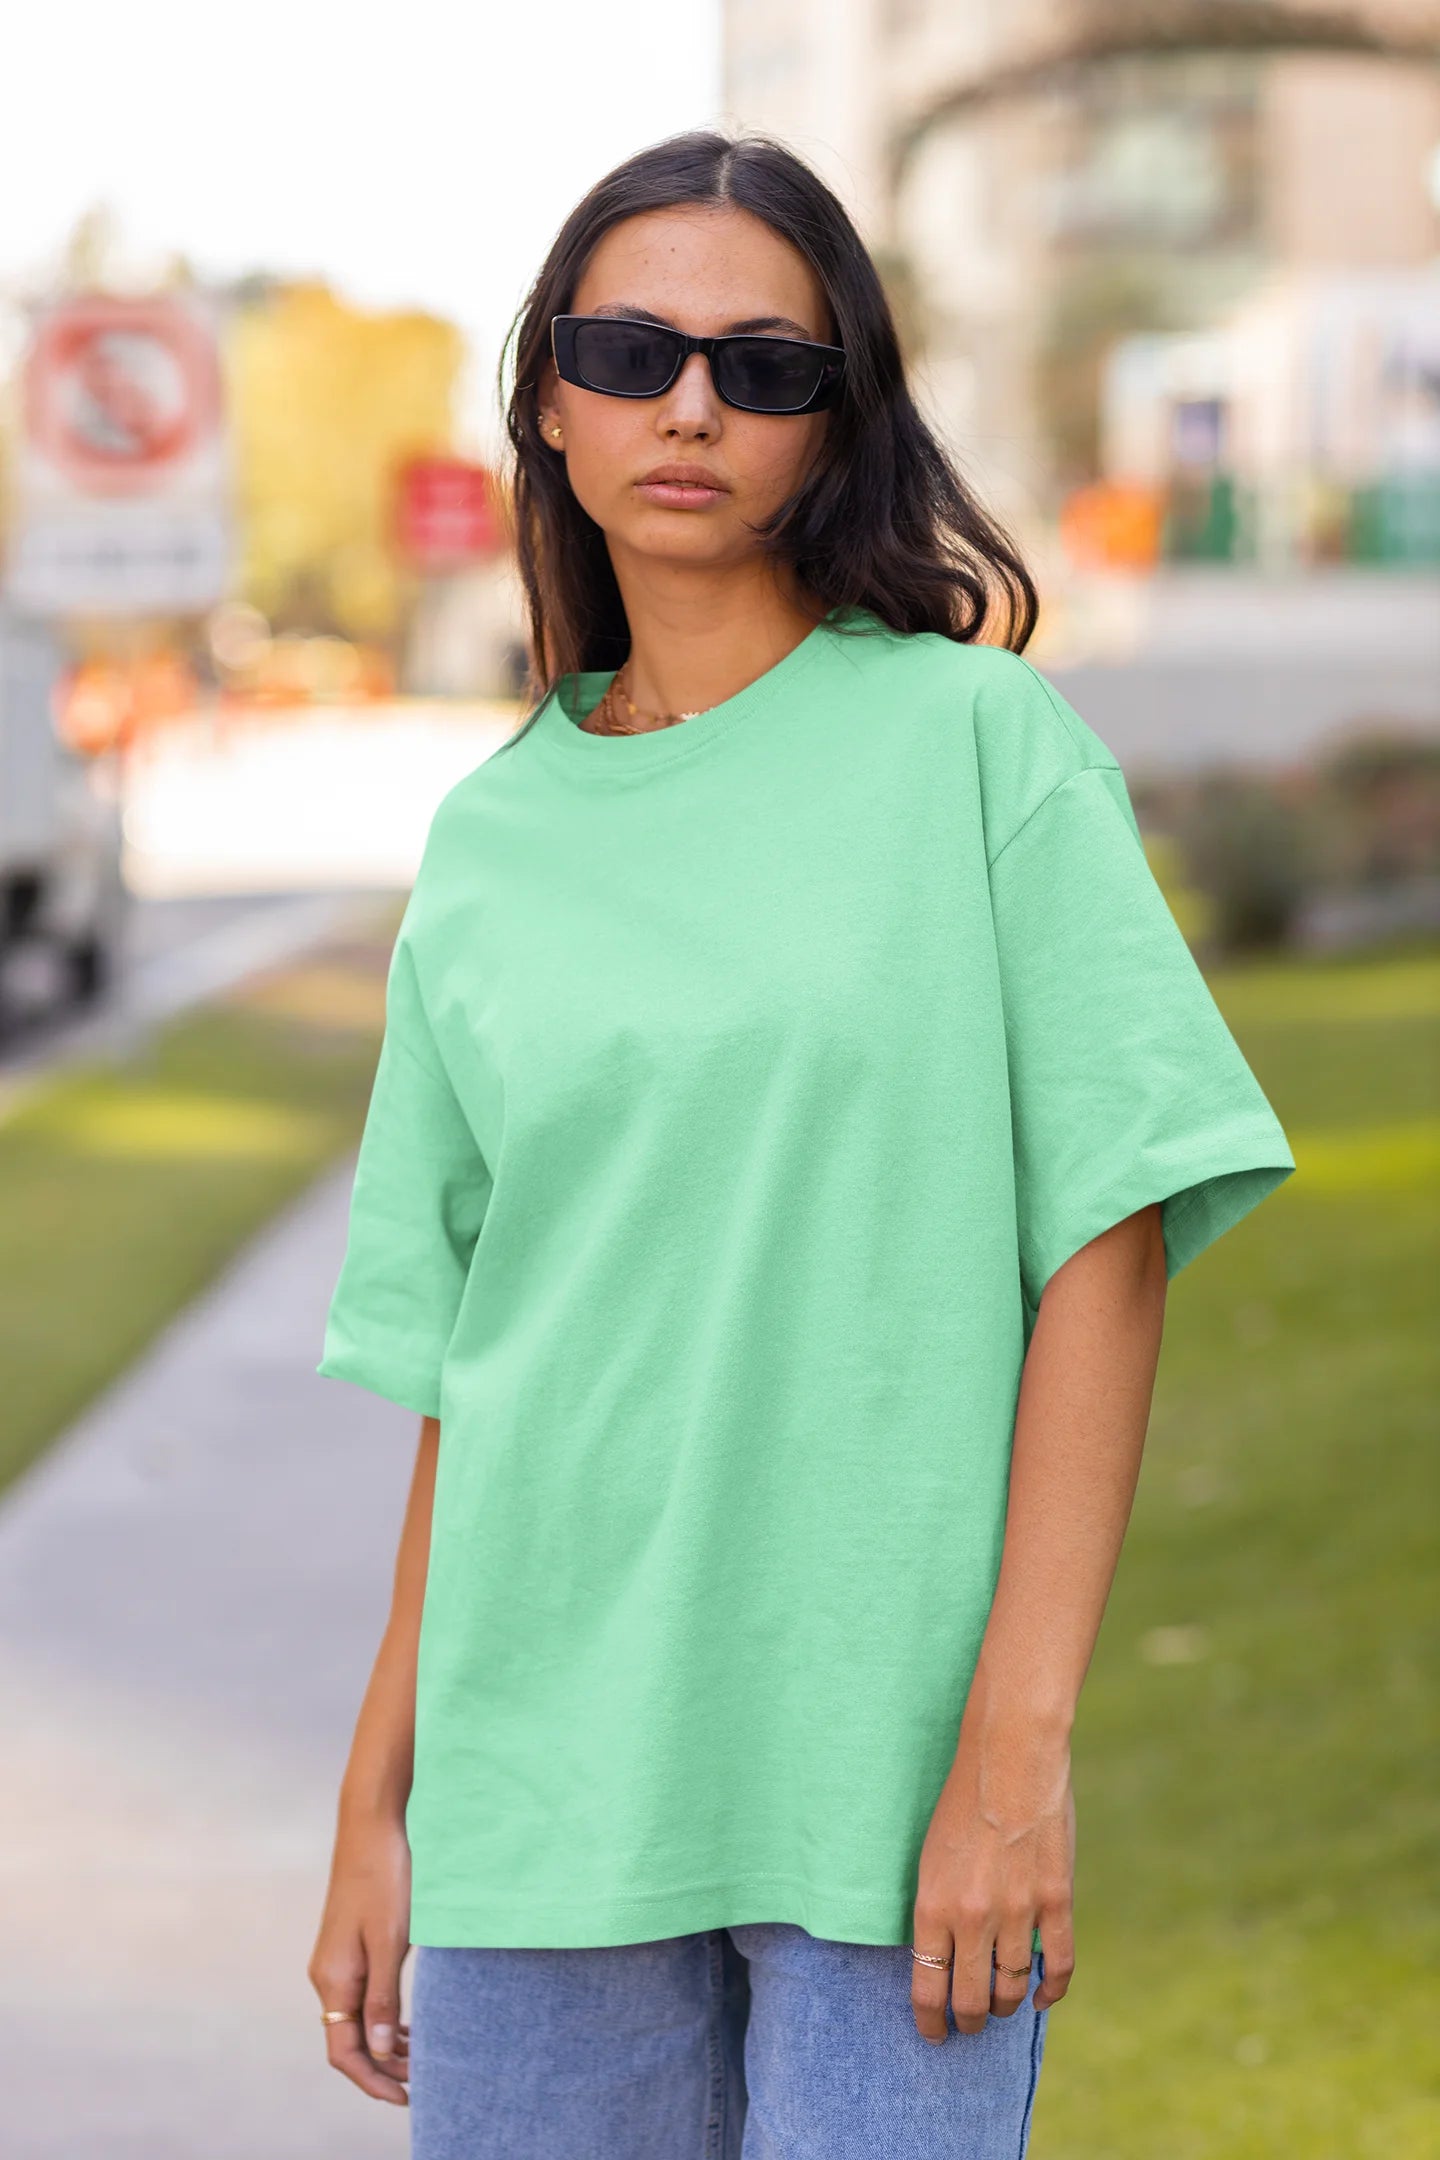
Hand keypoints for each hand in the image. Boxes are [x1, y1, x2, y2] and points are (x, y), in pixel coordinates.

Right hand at [308, 1806, 413, 2104]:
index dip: (372, 2081)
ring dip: (384, 2043)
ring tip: (420, 2058)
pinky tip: (406, 2022)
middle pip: (348, 2041)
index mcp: (334, 1980)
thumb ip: (384, 1997)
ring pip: (355, 2019)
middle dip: (382, 2067)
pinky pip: (360, 1997)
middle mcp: (327, 1976)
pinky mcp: (347, 1946)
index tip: (405, 2097)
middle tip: (421, 2082)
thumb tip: (381, 2051)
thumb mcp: (390, 1941)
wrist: (370, 1826)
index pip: (344, 2052)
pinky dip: (382, 2017)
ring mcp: (335, 1961)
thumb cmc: (384, 1878)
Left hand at [909, 1714, 1075, 2042]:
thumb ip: (937, 1909)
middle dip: (968, 2020)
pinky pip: (1058, 1964)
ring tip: (1000, 2004)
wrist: (1008, 1758)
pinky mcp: (1056, 1900)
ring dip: (1005, 2004)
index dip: (930, 2021)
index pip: (927, 1988)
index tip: (933, 2033)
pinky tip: (1040, 1997)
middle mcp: (972, 1918)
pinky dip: (1050, 1990)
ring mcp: (1018, 1912)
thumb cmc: (961, 1801)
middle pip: (971, 2000)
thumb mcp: (930, 1857)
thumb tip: (941, 1957)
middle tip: (968, 2022)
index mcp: (933, 1906)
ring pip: (1011, 1988)